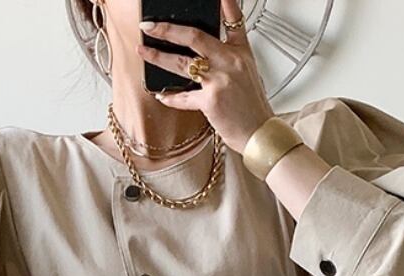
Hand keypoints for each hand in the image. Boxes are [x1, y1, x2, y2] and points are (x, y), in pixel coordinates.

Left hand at [136, 0, 274, 154]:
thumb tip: (205, 60)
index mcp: (242, 53)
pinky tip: (161, 95)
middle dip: (168, 30)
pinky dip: (170, 97)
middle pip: (194, 37)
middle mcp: (231, 62)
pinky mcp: (210, 100)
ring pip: (182, 63)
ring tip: (143, 52)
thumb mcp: (249, 77)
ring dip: (158, 57)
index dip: (225, 3)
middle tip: (150, 26)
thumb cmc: (253, 110)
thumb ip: (229, 63)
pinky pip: (183, 97)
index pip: (234, 20)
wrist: (260, 134)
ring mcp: (220, 80)